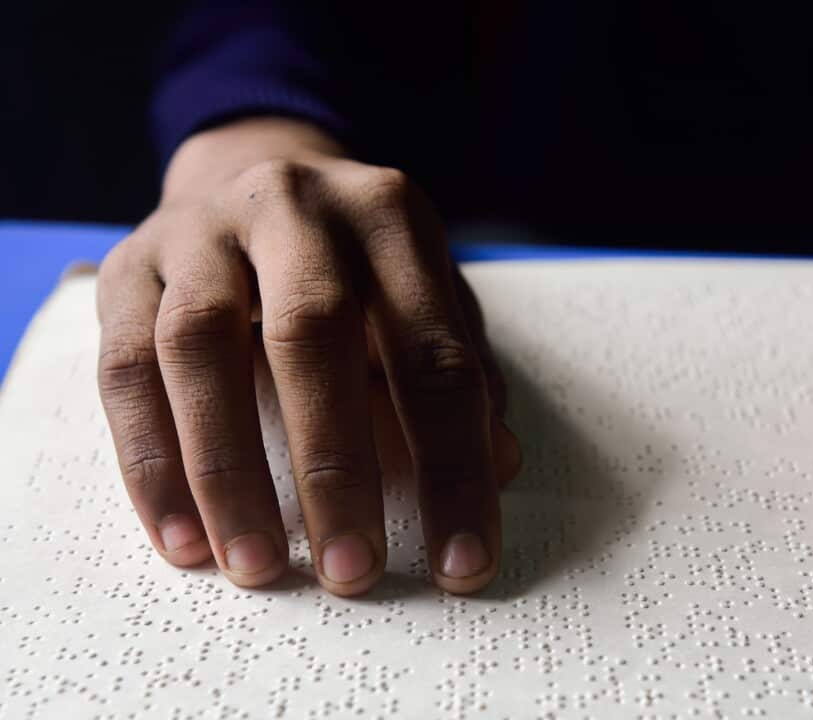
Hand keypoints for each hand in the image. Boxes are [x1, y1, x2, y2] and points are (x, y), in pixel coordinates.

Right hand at [96, 118, 519, 596]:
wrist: (252, 174)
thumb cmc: (358, 266)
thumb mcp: (424, 299)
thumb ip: (458, 374)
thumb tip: (499, 465)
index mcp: (391, 217)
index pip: (434, 353)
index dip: (452, 464)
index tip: (461, 562)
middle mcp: (296, 207)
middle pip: (313, 332)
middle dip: (334, 466)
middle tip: (351, 570)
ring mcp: (201, 228)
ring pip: (200, 346)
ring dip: (229, 471)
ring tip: (256, 564)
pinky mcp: (127, 266)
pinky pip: (125, 367)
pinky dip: (151, 459)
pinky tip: (182, 536)